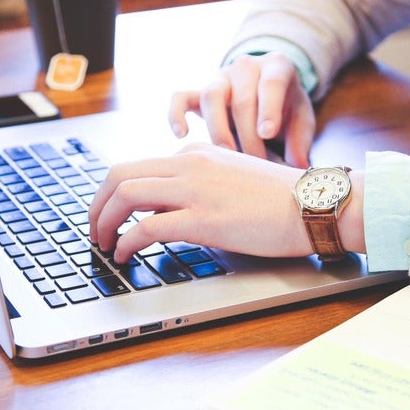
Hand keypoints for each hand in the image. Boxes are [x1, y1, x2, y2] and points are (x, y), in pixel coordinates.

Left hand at [88, 143, 312, 261]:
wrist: (314, 204)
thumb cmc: (281, 200)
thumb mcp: (232, 179)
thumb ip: (198, 187)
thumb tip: (165, 212)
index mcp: (196, 154)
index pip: (138, 167)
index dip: (113, 194)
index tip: (109, 215)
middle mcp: (190, 164)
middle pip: (120, 174)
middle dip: (97, 204)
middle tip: (94, 229)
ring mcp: (195, 189)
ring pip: (126, 195)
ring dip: (104, 221)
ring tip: (104, 244)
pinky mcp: (203, 218)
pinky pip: (147, 227)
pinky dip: (126, 242)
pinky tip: (125, 256)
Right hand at [169, 52, 314, 167]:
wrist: (268, 92)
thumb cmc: (287, 108)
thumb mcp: (302, 119)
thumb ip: (301, 141)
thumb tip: (298, 167)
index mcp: (277, 66)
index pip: (271, 83)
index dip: (268, 108)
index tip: (267, 133)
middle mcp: (246, 67)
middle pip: (241, 98)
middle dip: (248, 135)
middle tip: (256, 163)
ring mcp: (220, 78)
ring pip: (211, 96)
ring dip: (219, 130)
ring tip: (228, 157)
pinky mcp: (199, 92)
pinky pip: (180, 97)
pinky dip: (176, 114)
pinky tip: (182, 135)